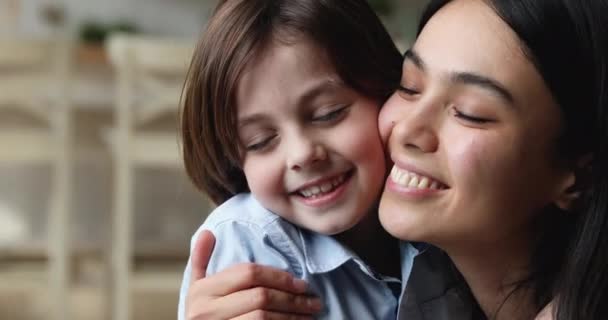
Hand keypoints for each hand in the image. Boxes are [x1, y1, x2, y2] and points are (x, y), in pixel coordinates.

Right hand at [185, 230, 322, 319]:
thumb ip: (200, 261)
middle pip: (260, 297)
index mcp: (201, 291)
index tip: (301, 283)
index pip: (248, 273)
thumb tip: (208, 232)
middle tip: (314, 301)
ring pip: (265, 318)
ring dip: (293, 317)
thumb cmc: (202, 316)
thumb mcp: (196, 290)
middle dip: (292, 299)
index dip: (279, 276)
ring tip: (310, 314)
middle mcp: (206, 311)